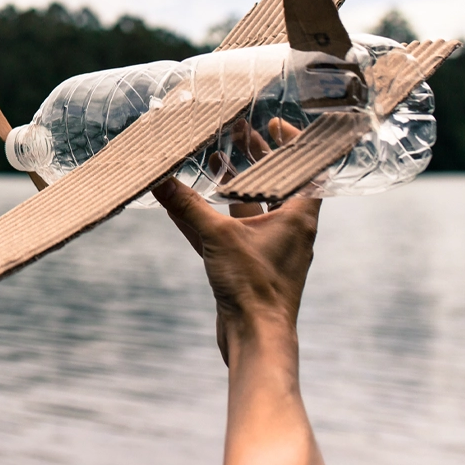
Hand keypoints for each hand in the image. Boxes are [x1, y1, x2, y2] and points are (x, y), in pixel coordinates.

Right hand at [153, 117, 320, 364]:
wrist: (256, 340)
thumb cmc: (254, 289)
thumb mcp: (217, 237)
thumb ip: (187, 207)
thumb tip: (159, 180)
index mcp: (298, 217)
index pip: (305, 169)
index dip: (292, 144)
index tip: (274, 124)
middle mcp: (289, 230)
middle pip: (275, 183)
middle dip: (257, 158)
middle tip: (239, 132)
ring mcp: (269, 249)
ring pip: (251, 207)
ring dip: (234, 183)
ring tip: (215, 158)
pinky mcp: (249, 267)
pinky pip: (232, 232)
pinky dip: (214, 216)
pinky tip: (189, 204)